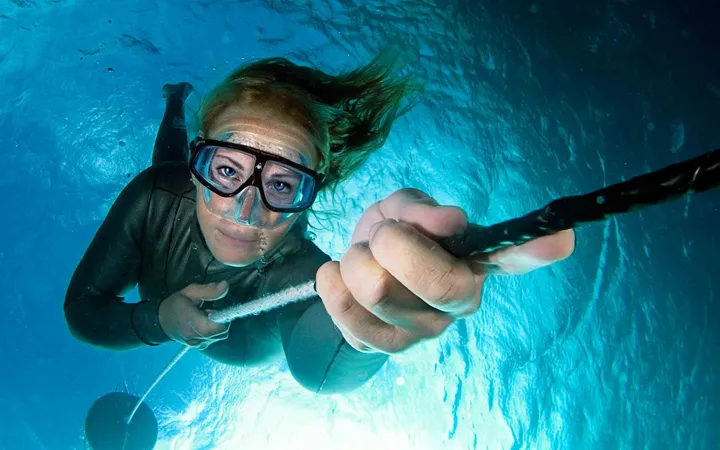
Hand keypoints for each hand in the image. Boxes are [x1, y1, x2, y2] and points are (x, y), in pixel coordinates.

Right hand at [158, 281, 230, 348]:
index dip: (222, 317)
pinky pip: (213, 339)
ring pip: (220, 336)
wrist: (160, 321)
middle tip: (207, 312)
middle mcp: (195, 337)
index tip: (213, 310)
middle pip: (222, 332)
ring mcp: (197, 344)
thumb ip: (208, 290)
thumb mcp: (190, 292)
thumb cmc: (175, 304)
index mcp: (192, 323)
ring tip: (203, 318)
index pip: (220, 327)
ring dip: (216, 326)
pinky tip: (202, 325)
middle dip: (220, 320)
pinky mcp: (198, 346)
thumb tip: (225, 286)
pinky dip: (212, 332)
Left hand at [316, 188, 574, 353]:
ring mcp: (422, 332)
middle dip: (392, 243)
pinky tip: (340, 275)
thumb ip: (423, 209)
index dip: (535, 250)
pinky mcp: (382, 348)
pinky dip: (332, 280)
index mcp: (472, 264)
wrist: (353, 270)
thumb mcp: (403, 209)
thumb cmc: (391, 237)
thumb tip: (451, 221)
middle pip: (432, 280)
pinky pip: (345, 310)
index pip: (511, 258)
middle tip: (383, 235)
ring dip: (356, 258)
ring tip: (364, 256)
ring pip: (377, 289)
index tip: (563, 235)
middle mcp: (458, 304)